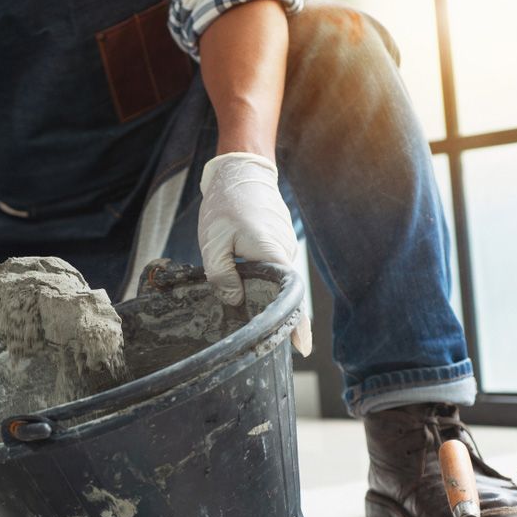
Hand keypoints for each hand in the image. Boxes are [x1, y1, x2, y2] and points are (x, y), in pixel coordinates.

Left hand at [198, 152, 311, 355]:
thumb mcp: (213, 242)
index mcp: (272, 253)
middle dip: (285, 319)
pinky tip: (258, 295)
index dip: (297, 324)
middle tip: (280, 347)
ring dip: (275, 300)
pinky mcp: (279, 240)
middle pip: (288, 293)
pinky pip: (278, 268)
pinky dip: (271, 283)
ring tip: (266, 327)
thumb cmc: (225, 204)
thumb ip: (222, 276)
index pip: (289, 296)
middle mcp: (285, 251)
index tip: (302, 347)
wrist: (240, 170)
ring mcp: (285, 245)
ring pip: (282, 281)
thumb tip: (234, 303)